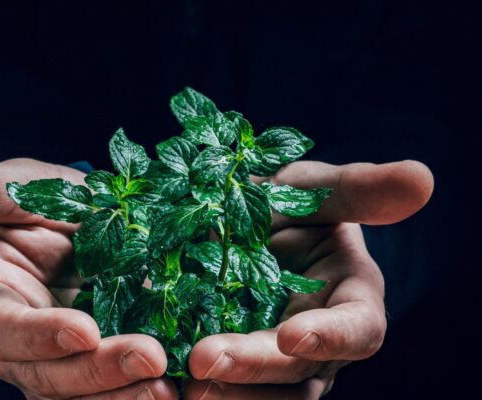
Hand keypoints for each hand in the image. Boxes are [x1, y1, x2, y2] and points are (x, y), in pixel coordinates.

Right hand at [0, 152, 176, 399]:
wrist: (85, 221)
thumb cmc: (46, 200)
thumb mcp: (20, 186)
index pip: (5, 327)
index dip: (40, 334)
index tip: (84, 330)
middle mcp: (17, 341)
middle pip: (47, 373)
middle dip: (97, 371)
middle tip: (152, 359)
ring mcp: (54, 360)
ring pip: (79, 395)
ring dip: (123, 395)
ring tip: (168, 387)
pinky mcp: (91, 367)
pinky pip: (108, 392)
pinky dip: (137, 392)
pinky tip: (174, 387)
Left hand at [185, 160, 433, 398]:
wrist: (243, 221)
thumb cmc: (291, 205)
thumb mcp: (316, 189)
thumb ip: (359, 190)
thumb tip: (422, 178)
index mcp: (349, 300)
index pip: (356, 330)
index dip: (329, 338)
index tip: (291, 335)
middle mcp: (316, 342)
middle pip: (298, 374)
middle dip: (254, 369)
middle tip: (203, 361)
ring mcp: (273, 359)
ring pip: (262, 396)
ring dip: (225, 393)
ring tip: (181, 383)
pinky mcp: (233, 364)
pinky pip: (222, 387)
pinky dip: (196, 387)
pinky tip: (160, 382)